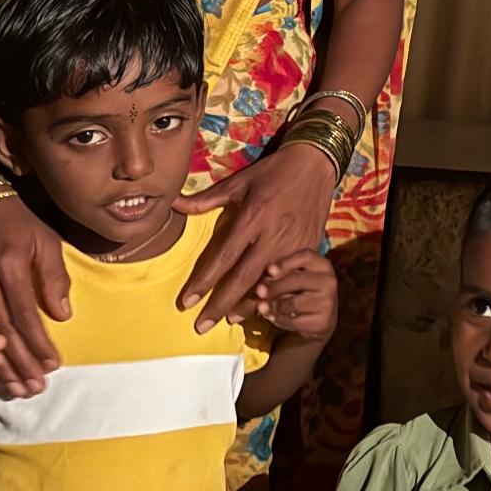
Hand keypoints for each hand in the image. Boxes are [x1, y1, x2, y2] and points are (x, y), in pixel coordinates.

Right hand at [0, 193, 68, 395]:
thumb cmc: (18, 221)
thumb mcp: (46, 241)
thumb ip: (54, 278)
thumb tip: (62, 315)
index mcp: (8, 265)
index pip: (25, 315)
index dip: (38, 343)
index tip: (52, 365)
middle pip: (2, 331)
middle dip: (20, 364)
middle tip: (35, 388)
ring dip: (1, 363)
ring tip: (17, 387)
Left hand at [174, 143, 335, 333]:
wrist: (316, 164)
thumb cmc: (274, 171)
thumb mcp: (240, 181)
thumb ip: (207, 198)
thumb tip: (174, 204)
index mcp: (254, 215)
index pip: (224, 256)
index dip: (204, 281)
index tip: (186, 302)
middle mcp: (273, 233)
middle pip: (243, 277)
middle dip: (220, 304)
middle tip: (201, 326)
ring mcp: (294, 243)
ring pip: (268, 283)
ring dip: (247, 305)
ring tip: (228, 321)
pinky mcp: (309, 247)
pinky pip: (288, 278)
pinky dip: (273, 294)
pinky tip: (261, 306)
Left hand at [255, 251, 338, 341]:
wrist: (319, 318)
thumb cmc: (300, 291)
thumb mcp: (294, 277)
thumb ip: (279, 275)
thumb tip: (262, 285)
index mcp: (322, 265)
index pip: (305, 257)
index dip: (286, 262)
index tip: (269, 270)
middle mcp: (329, 281)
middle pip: (298, 280)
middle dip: (275, 286)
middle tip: (259, 291)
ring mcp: (328, 303)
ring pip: (292, 303)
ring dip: (274, 306)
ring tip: (263, 306)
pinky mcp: (323, 322)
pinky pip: (293, 321)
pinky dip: (279, 320)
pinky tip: (273, 317)